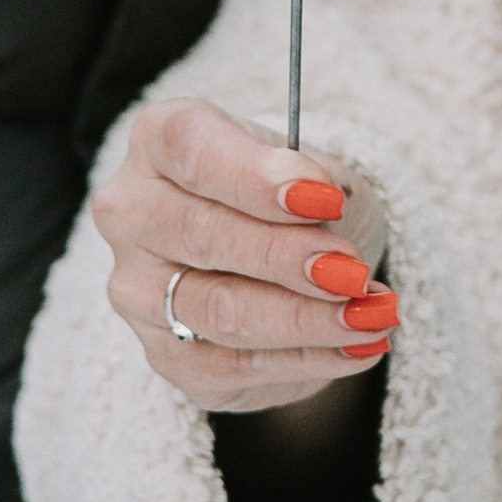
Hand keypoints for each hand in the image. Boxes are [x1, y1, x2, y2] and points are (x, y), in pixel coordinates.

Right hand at [92, 100, 396, 413]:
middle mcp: (131, 212)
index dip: (254, 176)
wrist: (278, 255)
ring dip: (304, 317)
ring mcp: (138, 289)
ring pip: (218, 309)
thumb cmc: (288, 195)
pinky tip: (358, 346)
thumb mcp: (307, 168)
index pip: (189, 147)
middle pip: (200, 233)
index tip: (326, 199)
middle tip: (353, 271)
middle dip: (285, 257)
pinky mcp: (164, 354)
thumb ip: (310, 182)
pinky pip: (234, 364)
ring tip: (369, 313)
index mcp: (158, 138)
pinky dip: (307, 357)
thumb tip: (329, 208)